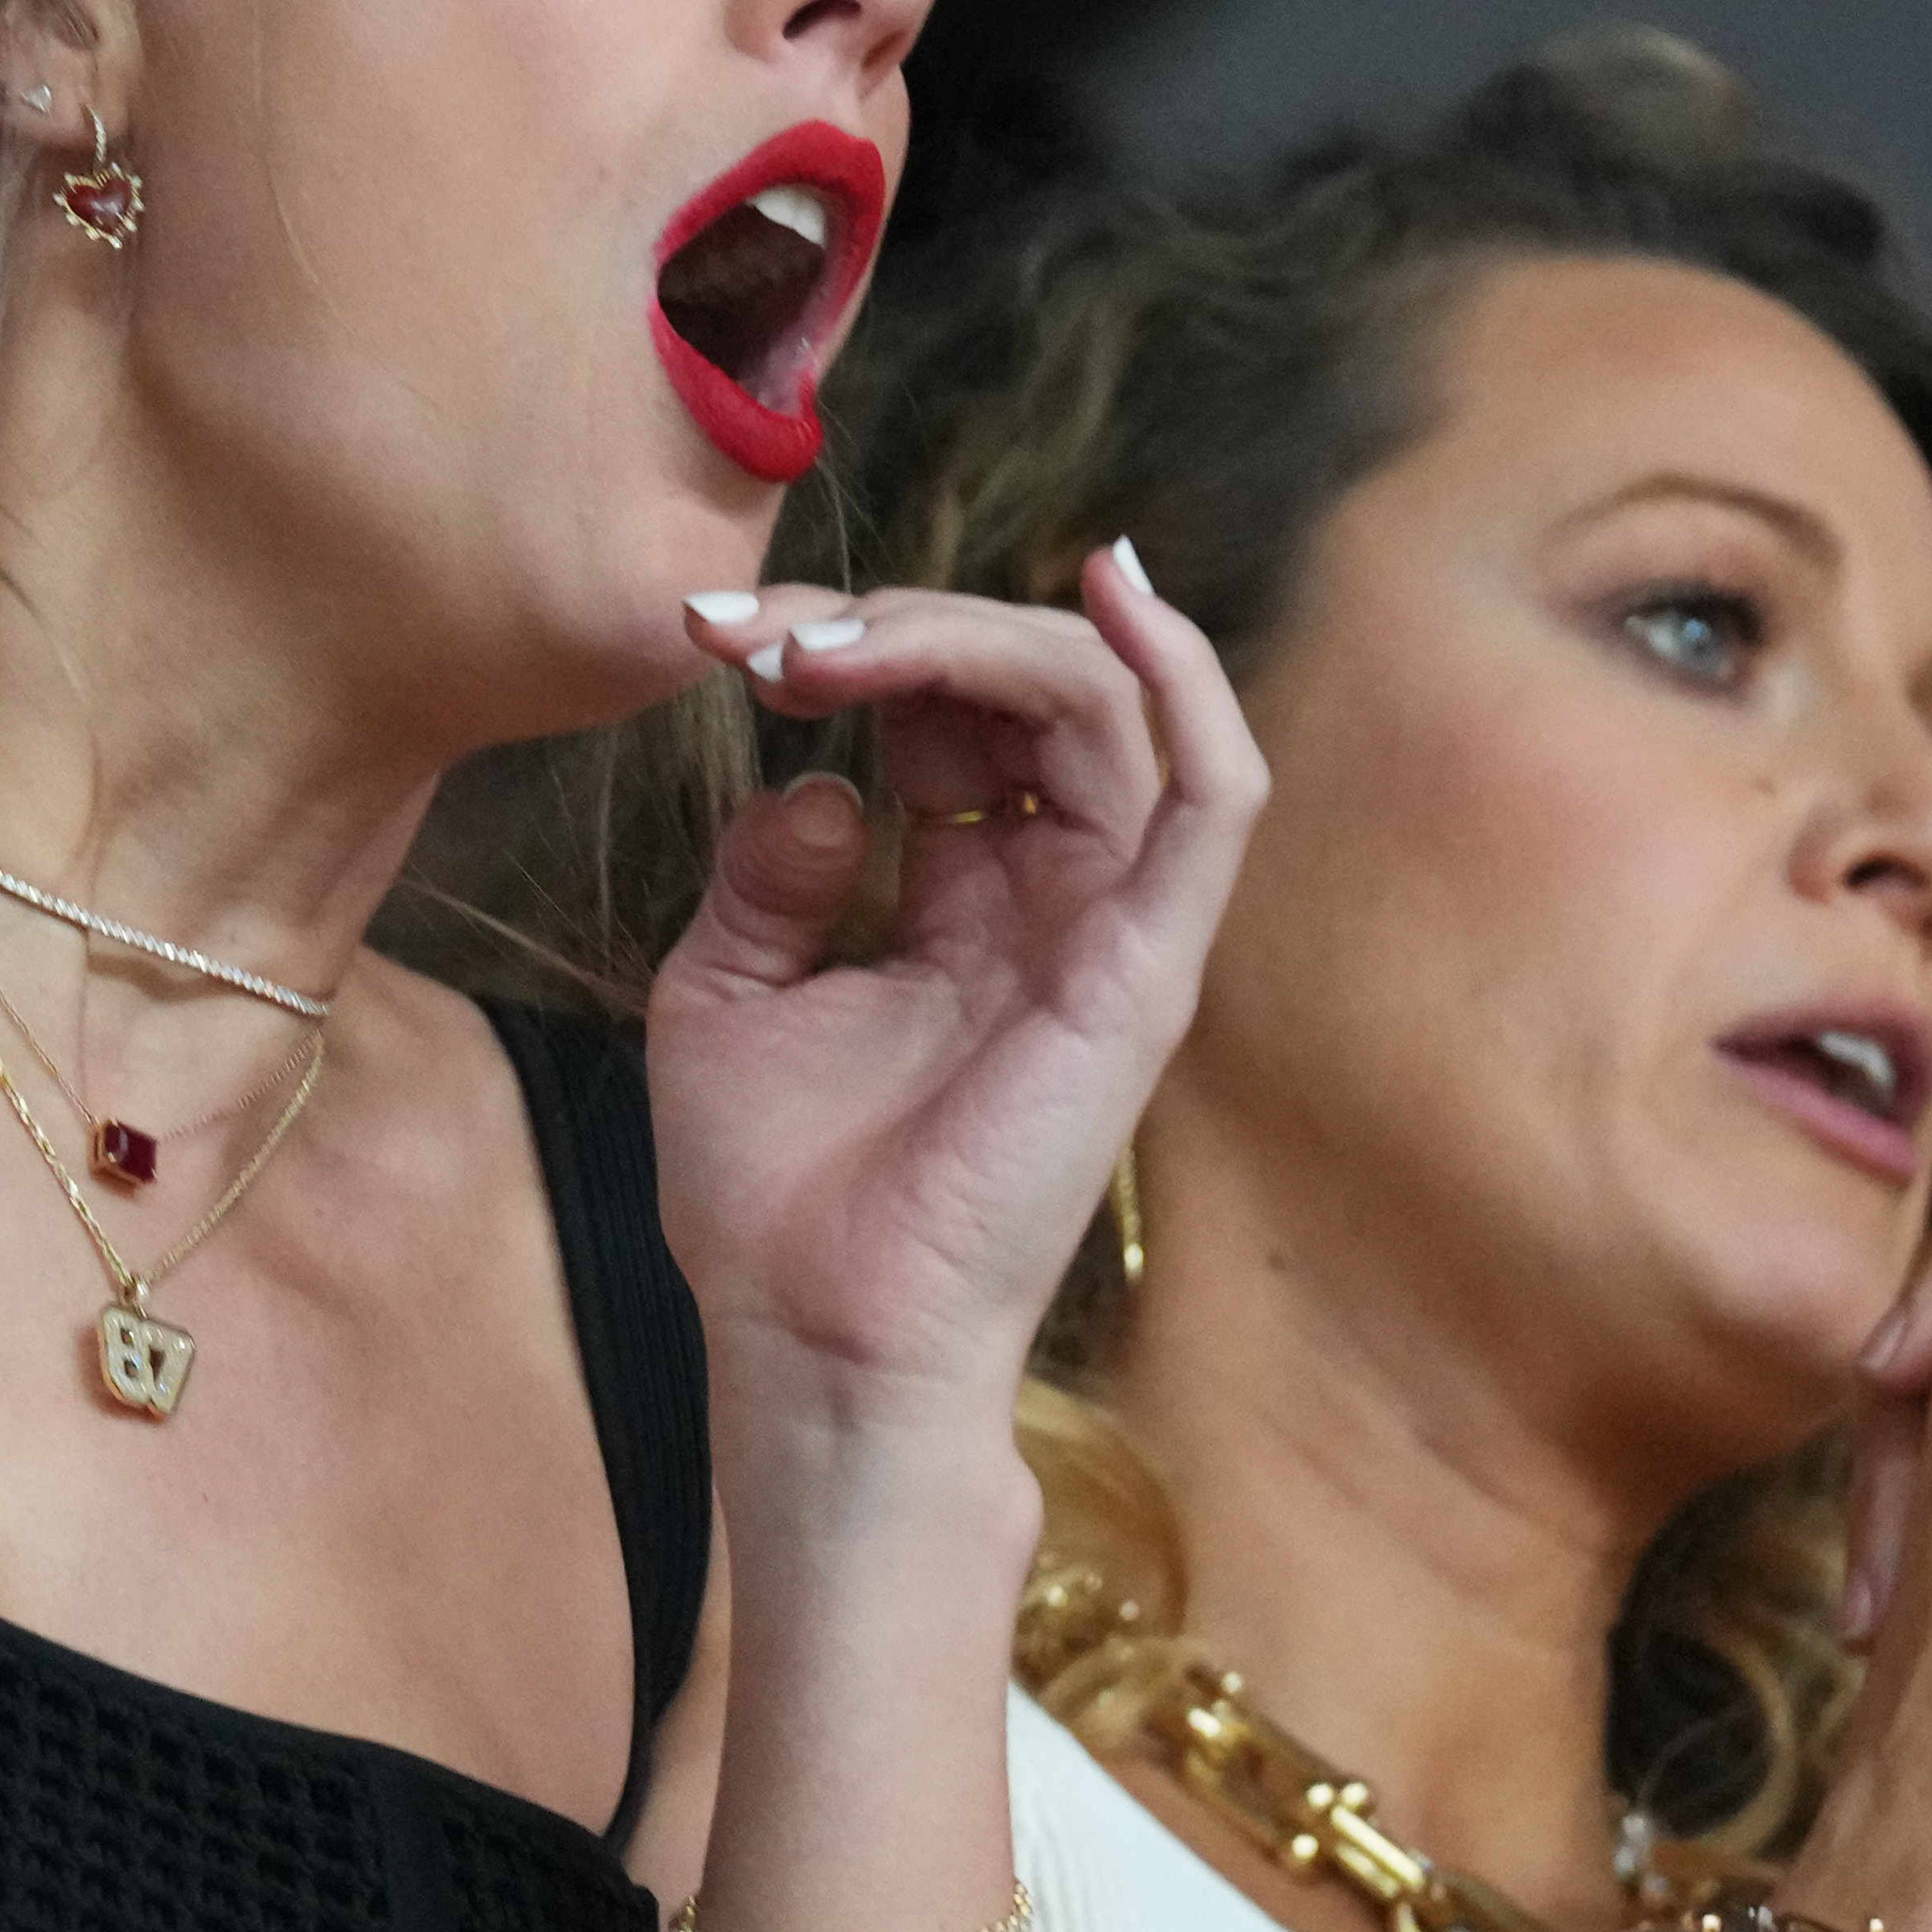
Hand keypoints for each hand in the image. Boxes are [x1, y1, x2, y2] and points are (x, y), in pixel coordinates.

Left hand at [643, 554, 1265, 1507]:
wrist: (815, 1341)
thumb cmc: (776, 1200)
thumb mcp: (723, 992)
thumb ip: (768, 873)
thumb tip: (823, 781)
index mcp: (967, 899)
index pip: (951, 709)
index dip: (849, 642)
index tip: (717, 636)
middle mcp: (1055, 898)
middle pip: (1029, 685)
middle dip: (894, 622)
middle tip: (761, 637)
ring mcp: (1112, 929)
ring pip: (1110, 706)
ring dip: (973, 635)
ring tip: (841, 641)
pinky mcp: (1146, 970)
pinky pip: (1215, 797)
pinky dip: (1186, 679)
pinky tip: (1115, 590)